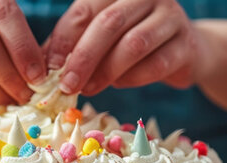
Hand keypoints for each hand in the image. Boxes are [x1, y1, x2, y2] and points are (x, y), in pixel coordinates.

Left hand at [44, 0, 207, 95]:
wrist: (186, 51)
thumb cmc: (133, 42)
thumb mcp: (101, 39)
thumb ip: (73, 46)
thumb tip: (40, 67)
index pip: (84, 10)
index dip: (64, 40)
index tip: (48, 68)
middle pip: (108, 24)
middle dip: (84, 57)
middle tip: (68, 85)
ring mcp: (171, 17)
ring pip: (133, 44)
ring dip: (107, 70)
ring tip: (89, 88)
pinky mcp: (186, 44)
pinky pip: (156, 64)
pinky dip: (132, 79)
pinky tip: (119, 85)